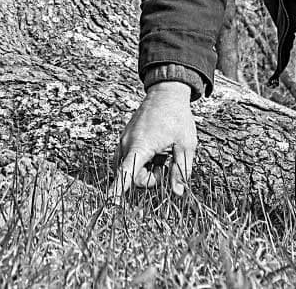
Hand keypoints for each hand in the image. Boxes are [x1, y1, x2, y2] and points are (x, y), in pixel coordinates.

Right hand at [108, 81, 197, 198]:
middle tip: (165, 166)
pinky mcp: (124, 137)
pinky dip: (138, 161)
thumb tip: (177, 193)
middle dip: (148, 178)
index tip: (109, 203)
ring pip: (127, 168)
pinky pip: (126, 158)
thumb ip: (181, 170)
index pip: (126, 173)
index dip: (118, 190)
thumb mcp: (186, 145)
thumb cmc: (177, 117)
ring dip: (143, 169)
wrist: (166, 93)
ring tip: (160, 156)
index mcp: (141, 146)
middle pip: (130, 176)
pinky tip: (153, 152)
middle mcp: (127, 143)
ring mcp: (124, 140)